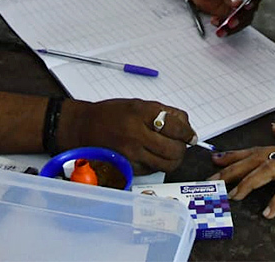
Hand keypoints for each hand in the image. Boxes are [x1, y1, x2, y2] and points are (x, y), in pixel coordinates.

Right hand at [62, 98, 194, 172]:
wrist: (83, 128)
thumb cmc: (110, 114)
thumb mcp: (137, 104)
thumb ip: (162, 113)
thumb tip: (185, 125)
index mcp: (141, 113)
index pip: (176, 126)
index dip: (188, 133)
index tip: (191, 136)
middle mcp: (137, 134)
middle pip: (174, 149)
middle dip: (183, 148)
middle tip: (181, 145)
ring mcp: (132, 153)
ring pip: (167, 164)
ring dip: (174, 159)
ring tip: (170, 152)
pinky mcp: (127, 167)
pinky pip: (153, 170)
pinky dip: (158, 165)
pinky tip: (154, 156)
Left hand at [185, 0, 265, 36]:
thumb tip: (238, 3)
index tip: (247, 5)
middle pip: (252, 8)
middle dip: (242, 16)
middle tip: (232, 21)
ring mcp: (240, 7)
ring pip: (244, 20)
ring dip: (234, 26)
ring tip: (222, 28)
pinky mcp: (232, 16)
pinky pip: (233, 25)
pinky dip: (226, 28)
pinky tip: (216, 25)